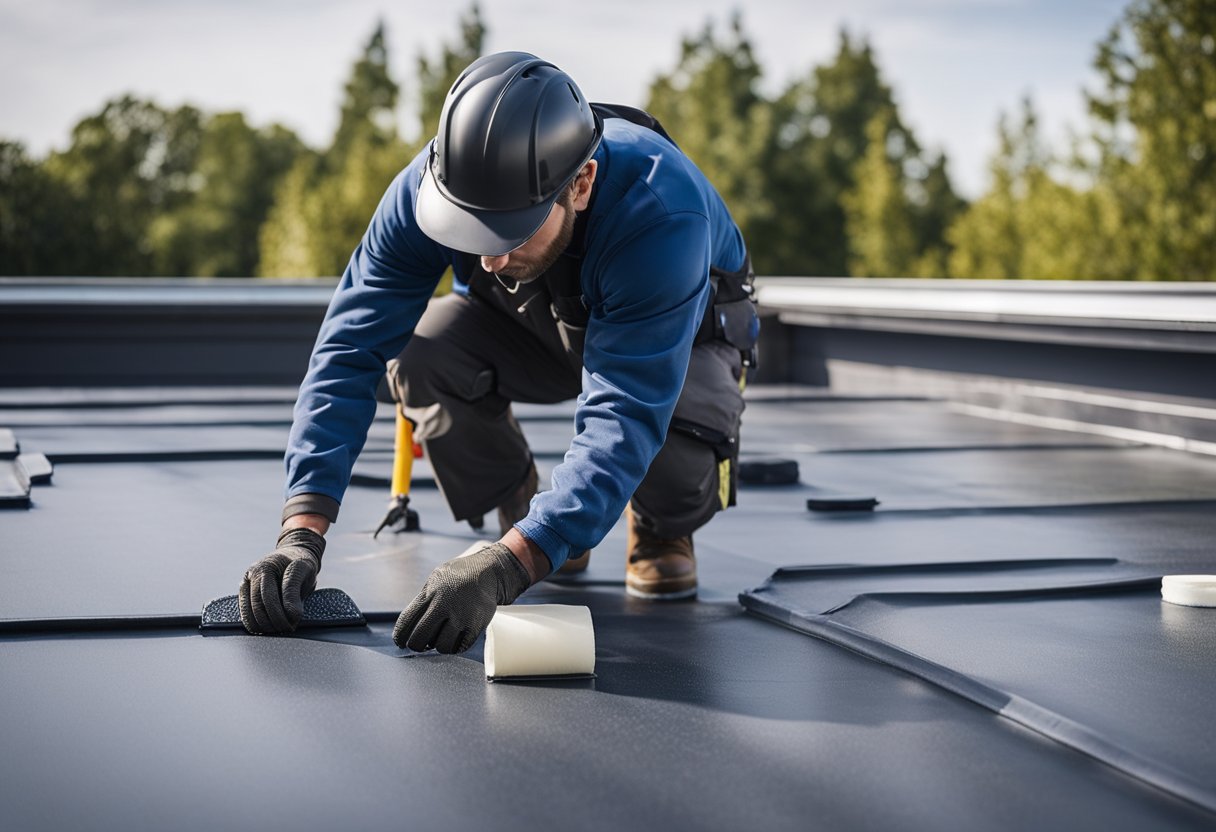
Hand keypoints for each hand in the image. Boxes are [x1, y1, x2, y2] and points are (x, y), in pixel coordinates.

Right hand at [239, 527, 325, 633]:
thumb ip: (295, 590)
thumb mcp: (304, 570)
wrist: (291, 554)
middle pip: (259, 604)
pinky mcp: (244, 593)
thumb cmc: (299, 564)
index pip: (271, 595)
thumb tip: (291, 615)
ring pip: (250, 611)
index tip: (295, 620)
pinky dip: (256, 624)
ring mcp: (246, 582)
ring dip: (265, 625)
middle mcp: (252, 573)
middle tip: (288, 628)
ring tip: (280, 629)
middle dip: (274, 620)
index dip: (283, 611)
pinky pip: (245, 613)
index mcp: (267, 566)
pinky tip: (269, 627)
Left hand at [393, 542, 531, 653]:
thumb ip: (423, 600)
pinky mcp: (476, 625)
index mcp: (430, 593)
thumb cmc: (458, 576)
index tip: (400, 642)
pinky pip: (460, 647)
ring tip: (441, 639)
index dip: (400, 636)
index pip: (406, 622)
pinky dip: (455, 647)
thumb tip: (408, 627)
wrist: (489, 570)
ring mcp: (461, 616)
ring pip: (440, 647)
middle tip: (421, 644)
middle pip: (419, 639)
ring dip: (439, 646)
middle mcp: (444, 605)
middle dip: (417, 645)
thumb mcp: (436, 580)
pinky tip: (454, 639)